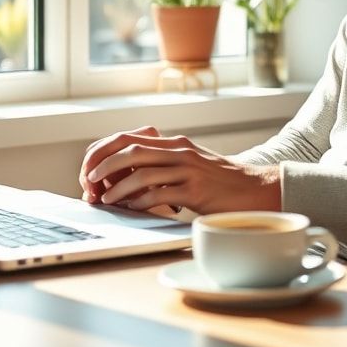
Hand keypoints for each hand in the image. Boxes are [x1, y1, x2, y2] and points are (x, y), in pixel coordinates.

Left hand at [78, 126, 280, 213]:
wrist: (256, 189)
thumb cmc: (221, 183)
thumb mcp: (191, 165)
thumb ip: (163, 166)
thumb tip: (125, 180)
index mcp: (175, 143)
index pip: (128, 138)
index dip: (103, 150)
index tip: (90, 168)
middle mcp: (180, 151)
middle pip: (129, 149)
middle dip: (102, 165)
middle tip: (89, 182)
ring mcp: (188, 169)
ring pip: (141, 171)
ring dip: (116, 187)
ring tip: (105, 199)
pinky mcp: (196, 190)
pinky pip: (159, 194)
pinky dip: (138, 201)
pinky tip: (129, 208)